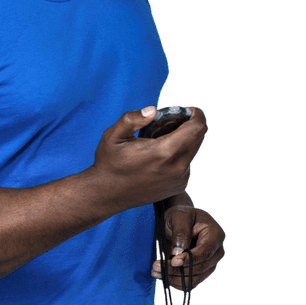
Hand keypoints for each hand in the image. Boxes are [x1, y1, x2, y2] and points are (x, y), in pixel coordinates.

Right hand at [87, 106, 207, 212]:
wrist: (107, 194)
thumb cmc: (109, 163)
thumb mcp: (113, 136)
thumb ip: (132, 119)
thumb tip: (153, 110)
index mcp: (164, 153)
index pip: (197, 129)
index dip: (197, 115)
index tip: (189, 109)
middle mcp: (177, 168)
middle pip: (198, 138)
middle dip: (189, 125)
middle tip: (170, 121)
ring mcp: (180, 179)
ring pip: (193, 150)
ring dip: (184, 140)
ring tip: (161, 138)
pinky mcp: (179, 186)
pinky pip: (187, 163)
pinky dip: (179, 154)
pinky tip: (161, 154)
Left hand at [150, 205, 224, 288]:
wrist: (180, 221)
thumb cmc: (181, 216)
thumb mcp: (179, 217)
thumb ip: (180, 232)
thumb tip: (178, 252)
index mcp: (216, 234)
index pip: (205, 252)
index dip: (190, 259)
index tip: (173, 261)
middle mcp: (217, 251)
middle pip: (200, 267)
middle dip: (177, 269)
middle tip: (156, 266)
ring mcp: (210, 263)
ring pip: (195, 279)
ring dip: (174, 278)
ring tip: (155, 271)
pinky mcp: (201, 272)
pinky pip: (190, 283)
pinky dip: (175, 281)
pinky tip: (162, 275)